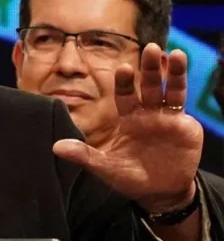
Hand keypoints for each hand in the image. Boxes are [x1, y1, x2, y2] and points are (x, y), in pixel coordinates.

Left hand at [53, 43, 202, 212]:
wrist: (159, 192)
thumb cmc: (129, 178)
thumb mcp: (105, 168)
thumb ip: (84, 156)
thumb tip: (55, 147)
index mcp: (128, 118)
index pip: (125, 95)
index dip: (125, 82)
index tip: (123, 68)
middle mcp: (147, 113)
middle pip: (148, 85)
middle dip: (149, 68)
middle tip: (150, 48)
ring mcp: (166, 117)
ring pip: (170, 89)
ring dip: (172, 72)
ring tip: (176, 54)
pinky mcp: (184, 125)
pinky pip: (182, 105)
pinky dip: (183, 87)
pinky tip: (183, 70)